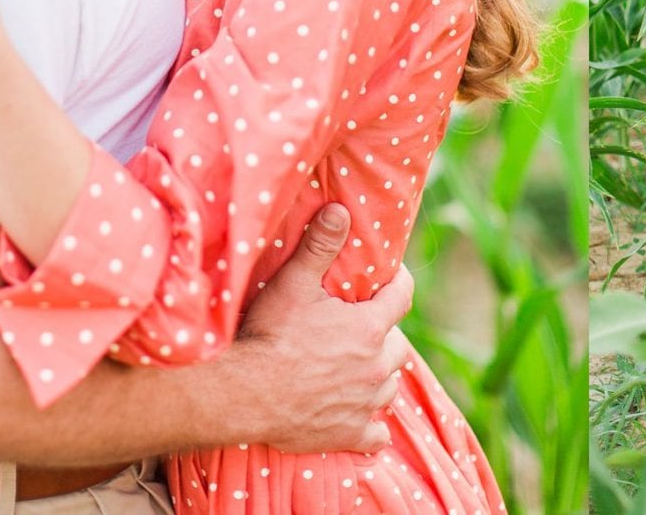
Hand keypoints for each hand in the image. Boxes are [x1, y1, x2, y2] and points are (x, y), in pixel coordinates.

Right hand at [221, 204, 414, 454]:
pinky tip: (364, 422)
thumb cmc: (269, 335)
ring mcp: (364, 404)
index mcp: (370, 328)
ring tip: (362, 368)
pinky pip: (377, 435)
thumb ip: (320, 245)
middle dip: (386, 335)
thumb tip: (340, 209)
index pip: (402, 296)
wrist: (243, 394)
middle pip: (399, 346)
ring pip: (390, 387)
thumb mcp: (294, 283)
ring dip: (380, 376)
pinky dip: (373, 427)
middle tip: (365, 328)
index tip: (391, 277)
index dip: (399, 282)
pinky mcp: (348, 435)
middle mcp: (376, 367)